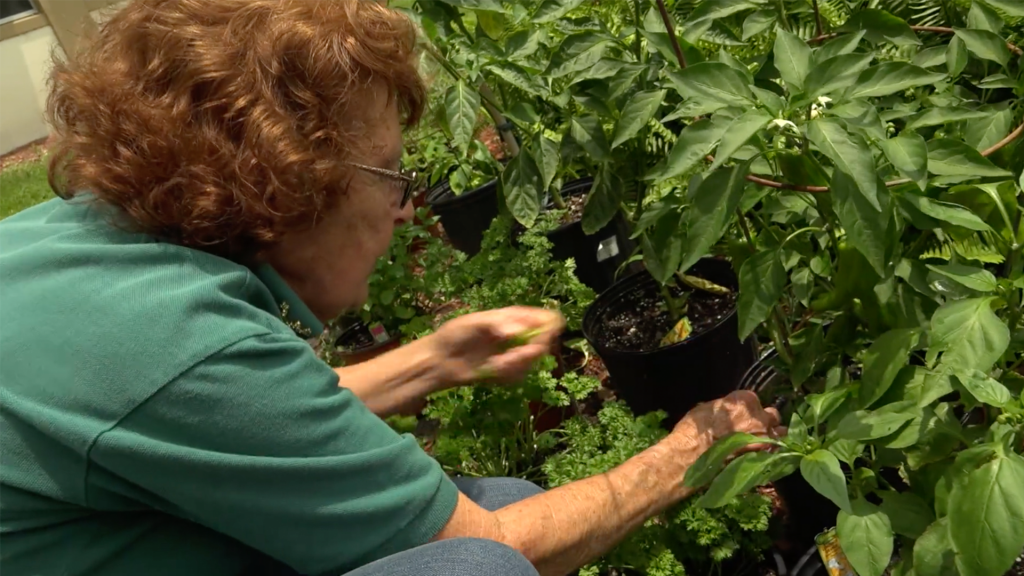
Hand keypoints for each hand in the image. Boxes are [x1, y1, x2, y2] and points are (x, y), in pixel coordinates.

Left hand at [428, 306, 564, 386]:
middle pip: (544, 342)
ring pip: (533, 362)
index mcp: (513, 317)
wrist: (439, 361)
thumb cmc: (454, 336)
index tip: (537, 339)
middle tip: (512, 356)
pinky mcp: (508, 371)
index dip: (548, 328)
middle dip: (531, 352)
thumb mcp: (473, 323)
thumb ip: (496, 324)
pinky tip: (492, 371)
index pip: (545, 318)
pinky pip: (521, 376)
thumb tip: (519, 332)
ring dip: (517, 366)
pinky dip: (508, 376)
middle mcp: (518, 334)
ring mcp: (514, 353)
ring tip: (496, 365)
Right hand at [670, 390, 784, 455]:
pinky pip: (773, 451)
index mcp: (746, 401)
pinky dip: (769, 451)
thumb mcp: (709, 408)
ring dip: (772, 436)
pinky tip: (759, 454)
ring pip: (779, 434)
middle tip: (754, 427)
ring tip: (760, 442)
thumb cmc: (695, 430)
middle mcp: (760, 418)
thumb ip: (728, 408)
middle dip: (766, 420)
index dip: (748, 408)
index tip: (741, 414)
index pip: (755, 400)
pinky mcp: (763, 457)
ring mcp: (764, 439)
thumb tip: (732, 411)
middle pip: (773, 416)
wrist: (692, 456)